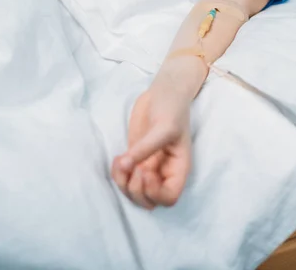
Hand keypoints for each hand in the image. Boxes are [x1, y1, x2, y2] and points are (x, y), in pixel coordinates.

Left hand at [111, 82, 191, 208]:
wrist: (162, 94)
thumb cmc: (172, 109)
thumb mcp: (164, 127)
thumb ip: (146, 148)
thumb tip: (126, 165)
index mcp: (179, 168)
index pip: (170, 197)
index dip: (155, 193)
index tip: (145, 172)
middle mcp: (164, 172)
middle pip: (150, 201)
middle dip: (136, 190)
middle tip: (133, 166)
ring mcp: (149, 168)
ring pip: (134, 193)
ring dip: (123, 183)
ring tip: (121, 161)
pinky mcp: (135, 160)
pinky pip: (123, 178)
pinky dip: (117, 174)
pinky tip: (118, 158)